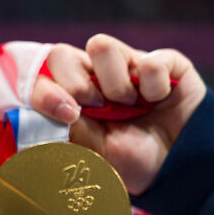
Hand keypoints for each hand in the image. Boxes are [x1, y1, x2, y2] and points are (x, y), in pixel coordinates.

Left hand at [31, 34, 206, 194]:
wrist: (173, 169)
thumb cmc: (127, 160)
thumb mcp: (89, 152)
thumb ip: (64, 129)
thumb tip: (40, 115)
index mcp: (69, 97)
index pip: (40, 79)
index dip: (44, 92)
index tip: (67, 114)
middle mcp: (93, 76)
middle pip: (60, 54)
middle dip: (75, 85)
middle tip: (96, 109)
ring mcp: (126, 65)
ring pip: (100, 45)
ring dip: (113, 84)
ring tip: (128, 106)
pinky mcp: (163, 63)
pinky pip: (150, 60)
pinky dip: (154, 87)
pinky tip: (158, 101)